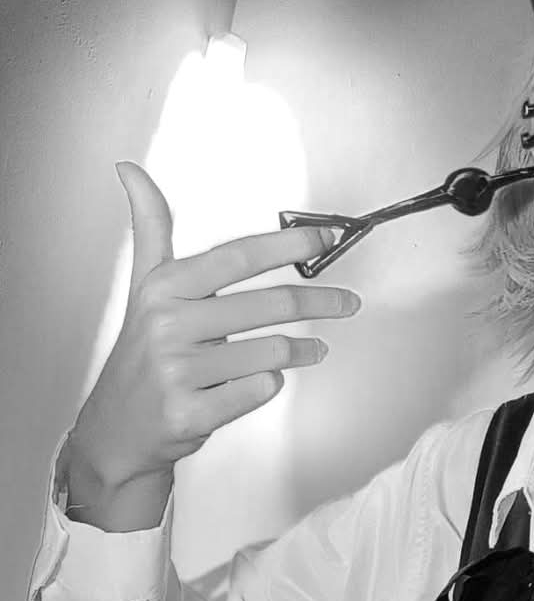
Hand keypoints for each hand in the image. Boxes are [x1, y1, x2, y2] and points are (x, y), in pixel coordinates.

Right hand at [63, 162, 360, 516]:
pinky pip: (261, 389)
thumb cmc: (143, 354)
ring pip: (272, 352)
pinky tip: (261, 382)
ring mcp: (177, 372)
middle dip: (322, 301)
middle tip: (348, 301)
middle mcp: (168, 325)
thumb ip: (150, 228)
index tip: (326, 239)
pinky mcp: (190, 413)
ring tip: (314, 349)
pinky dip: (269, 385)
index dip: (289, 245)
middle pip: (270, 305)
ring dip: (303, 351)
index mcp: (163, 288)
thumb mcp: (144, 288)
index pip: (239, 256)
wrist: (117, 430)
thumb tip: (131, 171)